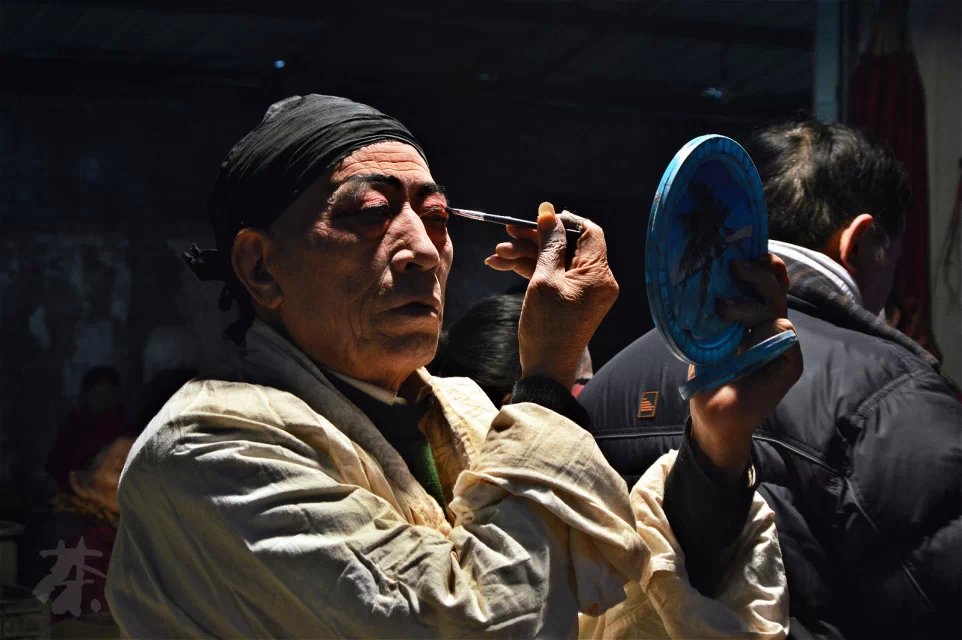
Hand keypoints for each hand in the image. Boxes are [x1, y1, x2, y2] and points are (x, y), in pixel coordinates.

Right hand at [484, 202, 617, 388]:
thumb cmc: (547, 327)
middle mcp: (596, 281)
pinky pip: (552, 275)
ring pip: (555, 259)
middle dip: (535, 238)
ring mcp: (583, 291)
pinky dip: (529, 269)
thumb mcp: (544, 280)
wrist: (545, 369)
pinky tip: (502, 264)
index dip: (562, 221)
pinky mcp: (569, 299)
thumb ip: (548, 244)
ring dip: (526, 254)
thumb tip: (548, 212)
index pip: (588, 232)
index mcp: (599, 274)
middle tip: (508, 232)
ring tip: (497, 254)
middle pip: (567, 244)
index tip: (536, 219)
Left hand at [689, 254, 802, 483]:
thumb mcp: (706, 337)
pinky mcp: (790, 364)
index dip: (767, 266)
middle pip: (776, 291)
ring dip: (748, 306)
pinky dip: (763, 331)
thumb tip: (703, 276)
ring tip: (722, 311)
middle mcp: (773, 329)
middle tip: (734, 266)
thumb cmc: (709, 376)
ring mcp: (785, 347)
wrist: (713, 416)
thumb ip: (713, 311)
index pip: (772, 284)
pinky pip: (784, 335)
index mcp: (756, 319)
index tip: (751, 251)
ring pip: (777, 311)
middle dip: (758, 274)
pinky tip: (742, 341)